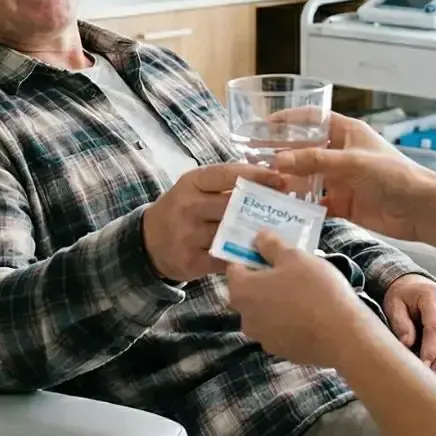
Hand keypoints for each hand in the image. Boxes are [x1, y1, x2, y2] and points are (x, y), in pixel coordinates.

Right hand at [142, 163, 287, 282]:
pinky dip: (242, 258)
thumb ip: (225, 184)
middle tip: (286, 209)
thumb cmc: (182, 209)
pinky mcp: (191, 260)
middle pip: (233, 204)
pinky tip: (256, 255)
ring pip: (231, 234)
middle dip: (261, 207)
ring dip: (255, 235)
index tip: (281, 179)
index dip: (257, 175)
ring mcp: (188, 234)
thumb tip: (268, 178)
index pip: (228, 174)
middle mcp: (188, 205)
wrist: (149, 241)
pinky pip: (225, 259)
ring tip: (276, 234)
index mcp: (192, 182)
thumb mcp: (195, 188)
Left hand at [225, 230, 380, 367]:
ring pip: (265, 312)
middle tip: (289, 269)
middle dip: (264, 279)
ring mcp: (263, 338)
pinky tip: (309, 313)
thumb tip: (258, 238)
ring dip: (276, 301)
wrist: (343, 337)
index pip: (235, 268)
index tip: (269, 250)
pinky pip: (280, 329)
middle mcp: (245, 318)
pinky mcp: (281, 352)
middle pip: (248, 292)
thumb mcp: (295, 257)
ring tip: (303, 290)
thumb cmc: (315, 290)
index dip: (250, 256)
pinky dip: (288, 320)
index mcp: (242, 292)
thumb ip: (271, 246)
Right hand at [269, 115, 435, 242]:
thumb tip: (279, 160)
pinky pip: (315, 204)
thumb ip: (315, 161)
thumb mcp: (352, 162)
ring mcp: (341, 180)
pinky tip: (283, 210)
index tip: (263, 125)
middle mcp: (341, 154)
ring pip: (306, 178)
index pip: (312, 119)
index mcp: (346, 133)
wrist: (421, 210)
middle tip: (252, 158)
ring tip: (261, 186)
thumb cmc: (395, 176)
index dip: (288, 120)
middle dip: (280, 154)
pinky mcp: (342, 204)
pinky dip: (301, 207)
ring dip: (287, 182)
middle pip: (304, 150)